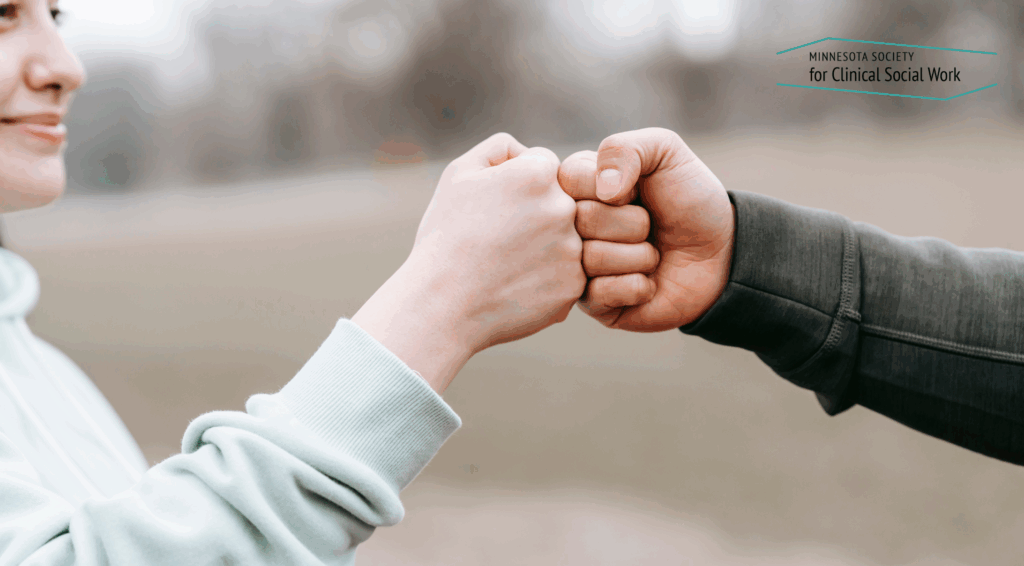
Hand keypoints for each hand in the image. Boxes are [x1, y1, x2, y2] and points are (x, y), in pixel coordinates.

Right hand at [353, 133, 584, 392]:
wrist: (442, 304)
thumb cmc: (446, 237)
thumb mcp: (459, 174)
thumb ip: (500, 148)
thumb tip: (528, 151)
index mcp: (538, 173)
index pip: (544, 166)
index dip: (516, 187)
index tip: (494, 210)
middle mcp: (564, 207)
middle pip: (560, 202)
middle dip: (534, 216)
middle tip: (499, 241)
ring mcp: (573, 249)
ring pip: (565, 239)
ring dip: (542, 248)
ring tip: (505, 265)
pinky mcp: (574, 286)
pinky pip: (566, 274)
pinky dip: (545, 280)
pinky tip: (514, 286)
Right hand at [558, 127, 733, 331]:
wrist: (723, 253)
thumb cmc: (690, 200)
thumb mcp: (665, 152)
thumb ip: (625, 148)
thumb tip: (602, 190)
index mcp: (578, 186)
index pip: (568, 178)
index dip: (611, 185)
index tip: (635, 190)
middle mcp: (571, 226)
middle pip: (581, 219)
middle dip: (632, 222)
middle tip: (650, 226)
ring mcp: (579, 266)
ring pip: (591, 258)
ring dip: (639, 255)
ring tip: (653, 254)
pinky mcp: (593, 303)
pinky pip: (600, 294)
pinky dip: (636, 285)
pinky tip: (648, 282)